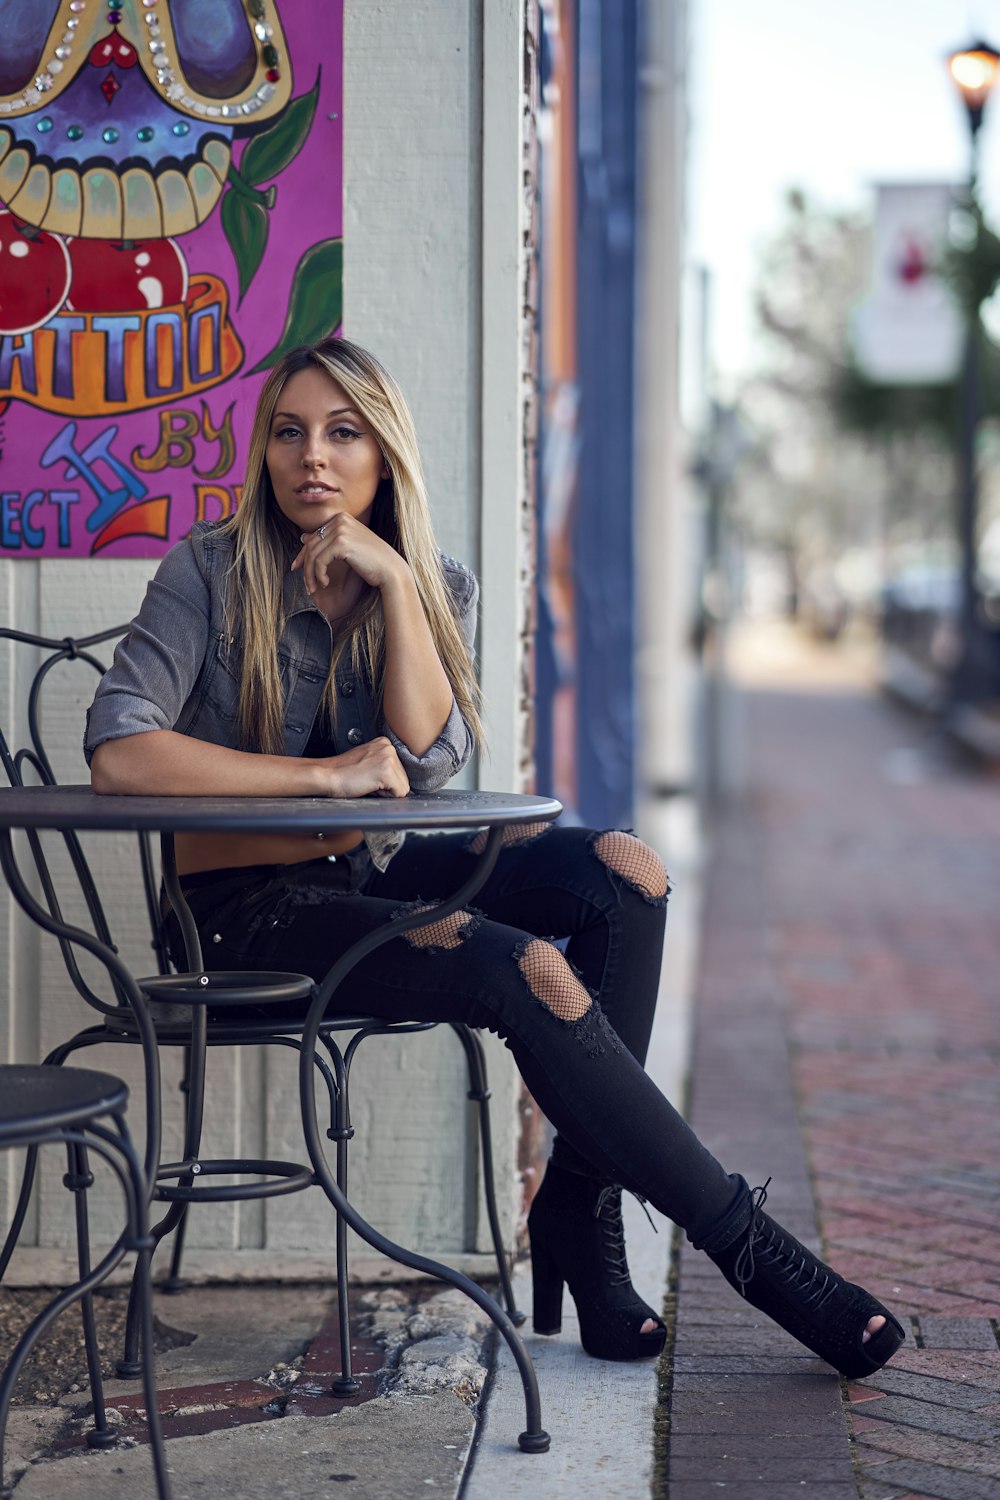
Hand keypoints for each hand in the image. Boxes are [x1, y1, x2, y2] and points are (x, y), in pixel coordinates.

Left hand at [292, 512, 406, 596]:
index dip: (303, 554)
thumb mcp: (346, 548)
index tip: (297, 568)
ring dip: (310, 574)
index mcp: (341, 518)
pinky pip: (320, 560)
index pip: (314, 536)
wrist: (390, 570)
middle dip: (305, 566)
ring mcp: (341, 529)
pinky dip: (319, 574)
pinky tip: (325, 583)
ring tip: (314, 588)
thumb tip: (303, 537)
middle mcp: (340, 520)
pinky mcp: (341, 542)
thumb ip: (327, 541)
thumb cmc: (371, 561)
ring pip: (313, 554)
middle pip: (311, 544)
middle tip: (306, 584)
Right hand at [319, 737, 408, 798]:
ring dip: (386, 791)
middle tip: (366, 780)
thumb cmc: (343, 773)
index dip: (384, 779)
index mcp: (385, 743)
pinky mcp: (387, 772)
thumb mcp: (367, 760)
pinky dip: (385, 796)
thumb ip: (383, 763)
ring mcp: (389, 758)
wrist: (327, 776)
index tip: (367, 775)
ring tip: (367, 782)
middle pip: (403, 778)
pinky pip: (400, 794)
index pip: (399, 770)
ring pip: (403, 787)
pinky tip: (369, 786)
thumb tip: (399, 779)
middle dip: (387, 785)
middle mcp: (389, 747)